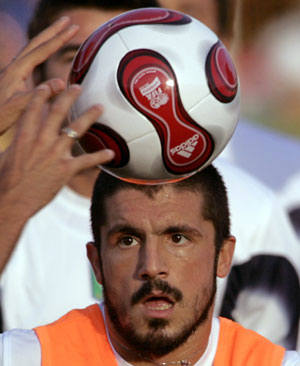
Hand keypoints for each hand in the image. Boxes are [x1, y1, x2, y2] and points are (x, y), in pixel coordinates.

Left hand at [0, 16, 78, 134]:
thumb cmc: (0, 116)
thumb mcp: (20, 107)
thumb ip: (39, 94)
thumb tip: (61, 83)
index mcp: (17, 70)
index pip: (42, 50)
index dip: (59, 38)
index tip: (73, 28)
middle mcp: (14, 66)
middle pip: (36, 42)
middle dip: (53, 30)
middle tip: (68, 20)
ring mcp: (13, 70)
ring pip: (33, 47)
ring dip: (47, 37)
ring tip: (60, 30)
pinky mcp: (14, 77)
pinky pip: (30, 57)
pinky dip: (41, 49)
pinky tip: (45, 51)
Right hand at [0, 84, 113, 272]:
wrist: (11, 200)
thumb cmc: (5, 180)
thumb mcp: (5, 155)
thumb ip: (18, 142)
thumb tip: (22, 136)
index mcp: (24, 135)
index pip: (34, 107)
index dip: (44, 93)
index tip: (51, 85)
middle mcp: (41, 140)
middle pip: (58, 112)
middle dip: (69, 96)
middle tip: (78, 86)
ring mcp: (55, 154)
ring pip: (76, 129)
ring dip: (89, 116)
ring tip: (100, 106)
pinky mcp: (65, 170)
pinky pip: (87, 161)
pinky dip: (100, 156)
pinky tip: (111, 153)